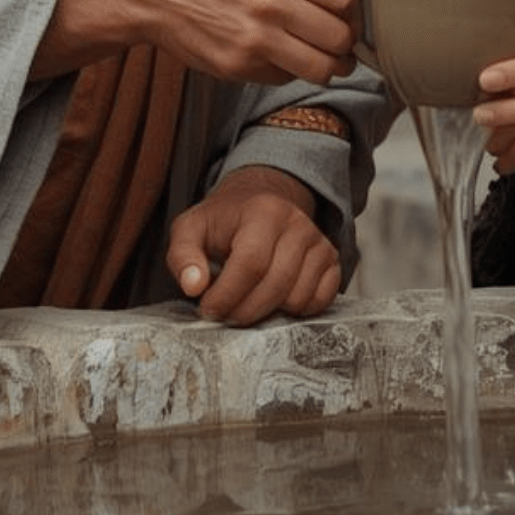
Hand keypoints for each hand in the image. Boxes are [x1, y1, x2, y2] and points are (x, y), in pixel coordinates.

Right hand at [34, 0, 362, 84]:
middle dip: (344, 41)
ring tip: (323, 58)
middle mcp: (272, 4)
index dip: (352, 9)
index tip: (346, 13)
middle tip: (338, 40)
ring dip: (328, 65)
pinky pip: (284, 77)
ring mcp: (254, 40)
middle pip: (339, 37)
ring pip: (320, 68)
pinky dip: (289, 70)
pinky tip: (278, 54)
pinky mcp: (237, 66)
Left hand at [167, 164, 342, 325]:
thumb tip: (194, 286)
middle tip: (225, 313)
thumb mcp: (191, 229)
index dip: (227, 295)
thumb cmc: (223, 221)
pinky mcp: (331, 259)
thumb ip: (183, 256)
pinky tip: (274, 299)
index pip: (251, 263)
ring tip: (247, 301)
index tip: (208, 308)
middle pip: (276, 284)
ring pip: (298, 297)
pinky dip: (296, 310)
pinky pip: (320, 301)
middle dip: (244, 311)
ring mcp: (319, 241)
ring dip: (268, 312)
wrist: (259, 201)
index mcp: (263, 211)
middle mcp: (297, 223)